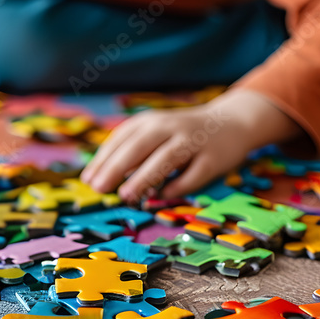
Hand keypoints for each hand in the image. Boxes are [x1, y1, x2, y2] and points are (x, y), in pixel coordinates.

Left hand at [81, 90, 300, 200]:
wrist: (232, 122)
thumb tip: (102, 178)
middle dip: (117, 167)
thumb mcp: (155, 134)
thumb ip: (132, 151)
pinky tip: (162, 197)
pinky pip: (193, 174)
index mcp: (151, 121)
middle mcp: (170, 127)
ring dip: (144, 177)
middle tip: (99, 187)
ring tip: (125, 195)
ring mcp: (193, 141)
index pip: (122, 139)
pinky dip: (177, 186)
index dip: (103, 159)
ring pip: (165, 158)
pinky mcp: (213, 157)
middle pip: (139, 145)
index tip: (88, 180)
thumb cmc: (182, 134)